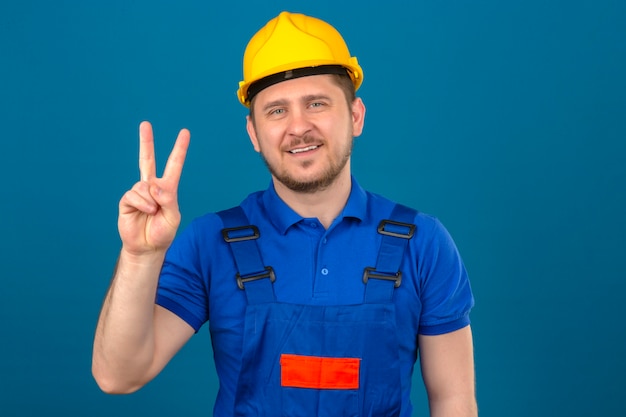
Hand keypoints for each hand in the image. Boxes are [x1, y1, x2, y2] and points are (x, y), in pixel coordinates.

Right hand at [118, 121, 189, 255]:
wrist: (147, 247)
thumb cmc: (163, 232)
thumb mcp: (173, 216)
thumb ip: (168, 199)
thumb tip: (153, 184)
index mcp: (167, 188)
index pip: (174, 165)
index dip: (179, 149)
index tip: (185, 133)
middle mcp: (152, 187)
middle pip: (147, 160)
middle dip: (146, 142)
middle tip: (145, 124)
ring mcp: (139, 192)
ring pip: (144, 186)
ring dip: (150, 201)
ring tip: (152, 213)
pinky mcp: (127, 200)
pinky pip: (134, 194)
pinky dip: (142, 204)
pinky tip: (145, 212)